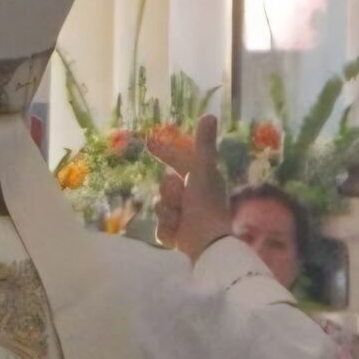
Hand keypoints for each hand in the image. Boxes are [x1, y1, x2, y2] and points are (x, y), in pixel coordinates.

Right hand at [153, 114, 231, 259]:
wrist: (206, 243)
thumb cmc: (206, 204)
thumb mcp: (203, 170)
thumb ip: (204, 144)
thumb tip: (210, 114)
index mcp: (202, 179)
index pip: (178, 160)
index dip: (164, 151)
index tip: (148, 143)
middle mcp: (193, 196)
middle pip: (165, 186)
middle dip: (169, 193)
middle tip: (180, 199)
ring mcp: (184, 217)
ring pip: (160, 207)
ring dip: (168, 213)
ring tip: (179, 220)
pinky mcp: (177, 236)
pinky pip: (160, 228)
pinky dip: (167, 230)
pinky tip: (177, 234)